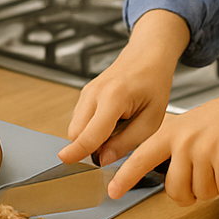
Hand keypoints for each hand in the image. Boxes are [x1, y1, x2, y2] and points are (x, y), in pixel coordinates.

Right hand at [59, 10, 189, 168]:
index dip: (77, 150)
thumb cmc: (153, 85)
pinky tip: (113, 120)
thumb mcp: (151, 120)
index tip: (65, 161)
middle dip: (89, 147)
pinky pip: (80, 119)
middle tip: (118, 143)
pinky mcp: (84, 93)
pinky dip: (91, 127)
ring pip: (76, 127)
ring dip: (91, 137)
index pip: (91, 132)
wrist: (147, 57)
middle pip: (76, 132)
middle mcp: (94, 92)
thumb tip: (103, 159)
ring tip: (120, 126)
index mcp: (114, 98)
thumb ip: (126, 142)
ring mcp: (87, 91)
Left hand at [108, 72, 218, 205]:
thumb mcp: (190, 127)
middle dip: (191, 195)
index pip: (141, 157)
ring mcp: (203, 149)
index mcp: (171, 133)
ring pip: (201, 193)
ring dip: (215, 188)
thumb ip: (175, 151)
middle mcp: (183, 141)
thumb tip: (172, 186)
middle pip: (175, 191)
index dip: (125, 177)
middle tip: (204, 183)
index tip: (113, 192)